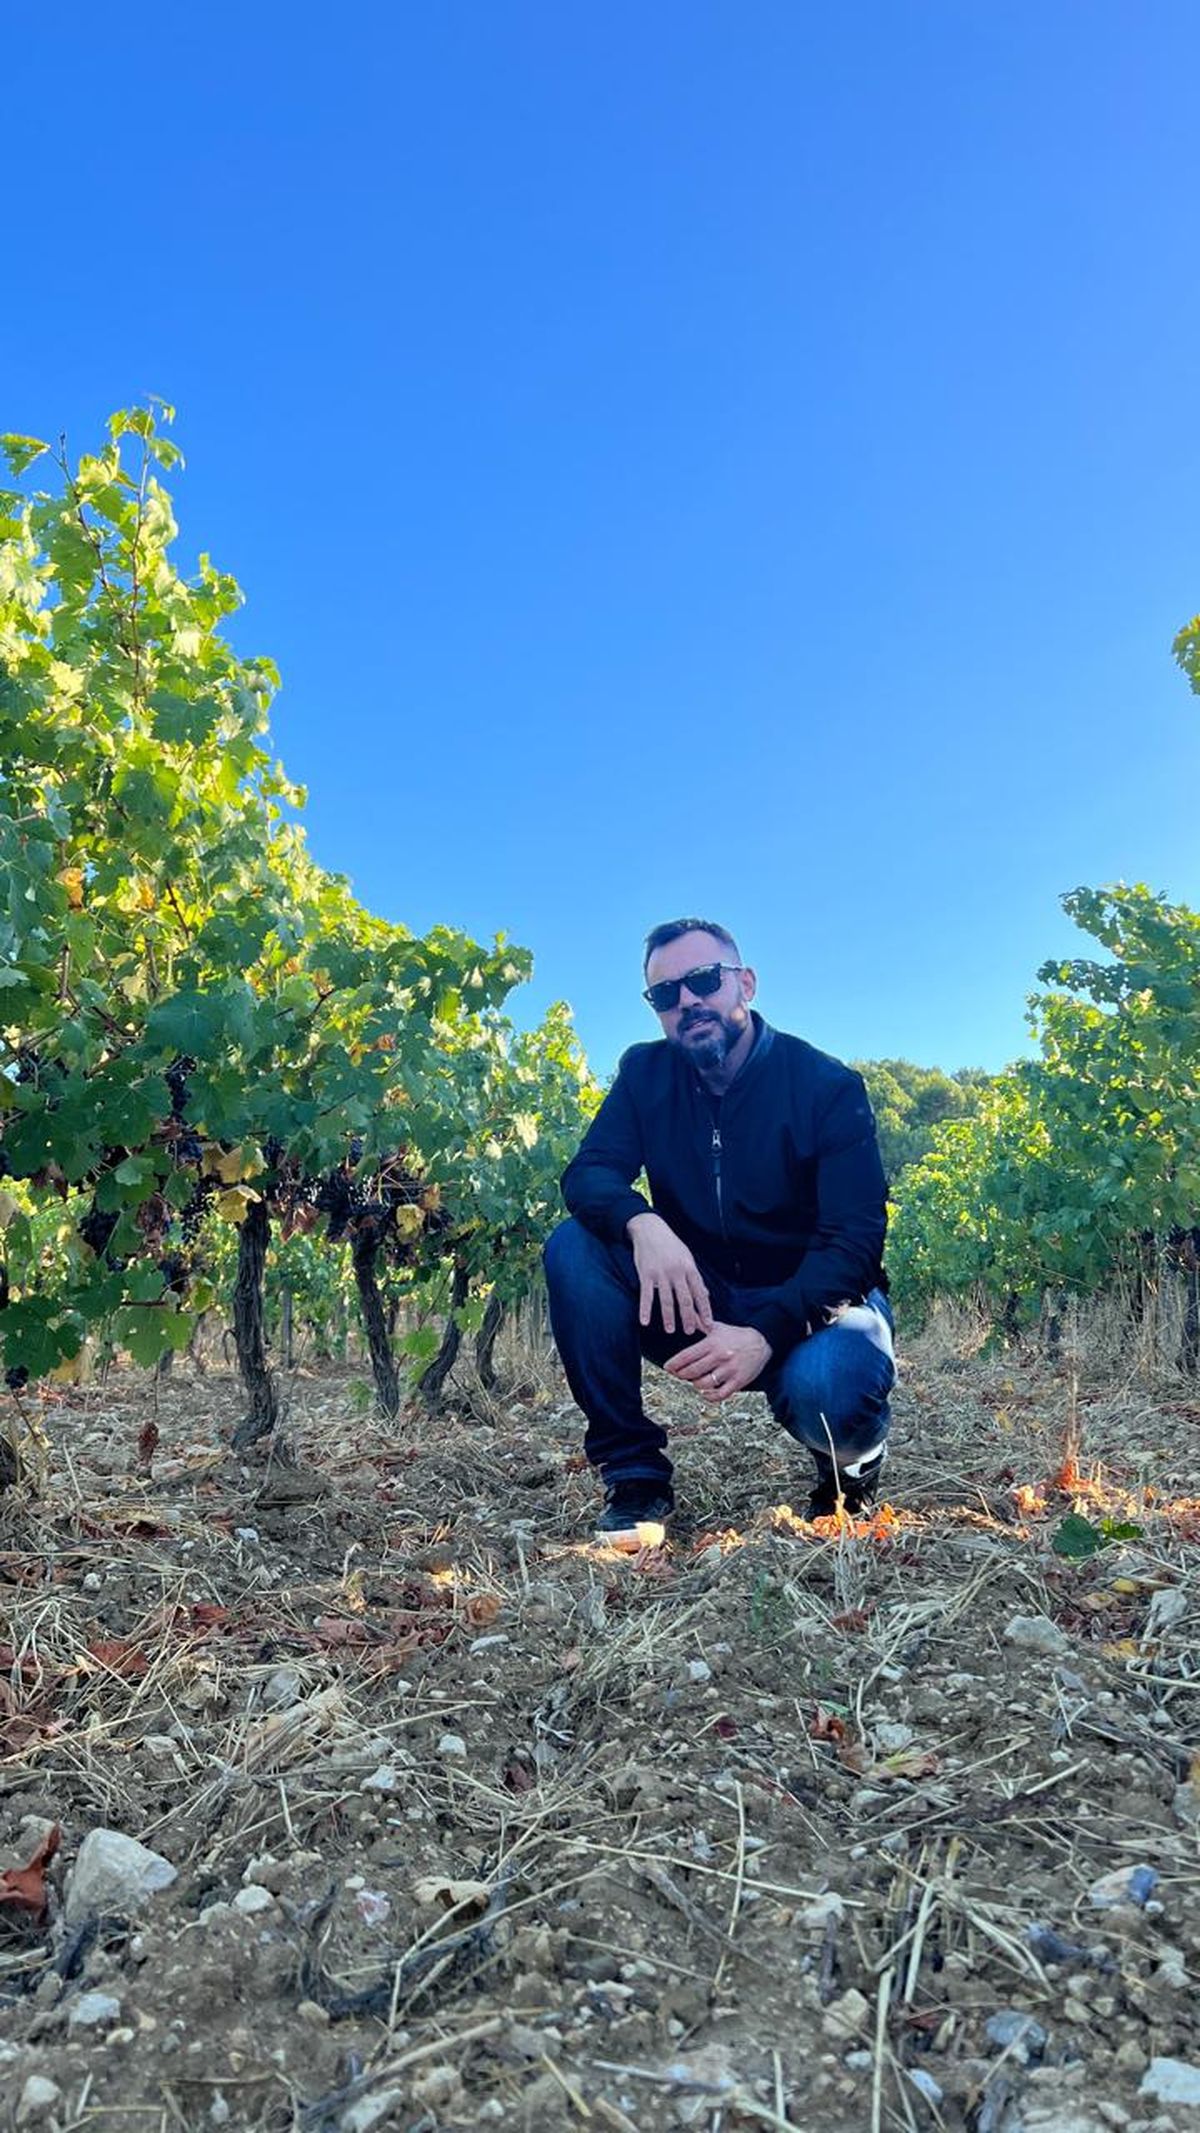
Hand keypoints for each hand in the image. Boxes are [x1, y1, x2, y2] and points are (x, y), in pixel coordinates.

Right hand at [626, 1212, 712, 1336]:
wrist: (650, 1229)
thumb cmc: (671, 1245)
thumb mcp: (687, 1258)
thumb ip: (695, 1277)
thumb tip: (706, 1295)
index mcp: (689, 1268)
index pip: (700, 1293)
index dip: (705, 1311)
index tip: (709, 1324)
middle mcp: (677, 1272)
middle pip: (685, 1300)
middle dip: (689, 1318)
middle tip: (690, 1332)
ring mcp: (661, 1273)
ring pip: (666, 1300)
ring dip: (669, 1317)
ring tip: (670, 1330)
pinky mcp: (646, 1274)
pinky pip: (646, 1295)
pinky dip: (645, 1310)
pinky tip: (645, 1322)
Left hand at [665, 1321, 771, 1402]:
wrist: (762, 1342)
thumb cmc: (736, 1335)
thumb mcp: (718, 1327)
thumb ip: (701, 1322)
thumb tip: (687, 1313)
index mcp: (712, 1343)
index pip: (687, 1356)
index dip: (674, 1364)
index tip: (667, 1367)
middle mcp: (720, 1356)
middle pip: (692, 1371)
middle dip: (681, 1375)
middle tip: (678, 1375)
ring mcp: (730, 1370)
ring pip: (704, 1384)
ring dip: (695, 1385)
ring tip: (693, 1381)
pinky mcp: (739, 1381)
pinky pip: (721, 1394)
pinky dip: (710, 1397)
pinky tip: (705, 1393)